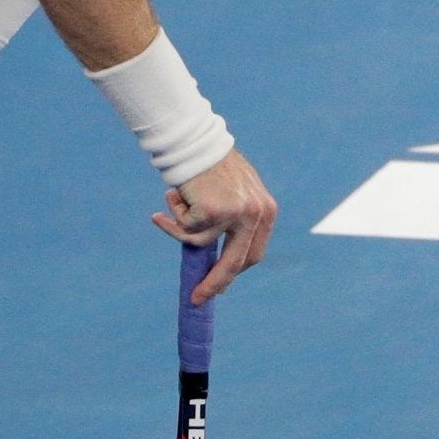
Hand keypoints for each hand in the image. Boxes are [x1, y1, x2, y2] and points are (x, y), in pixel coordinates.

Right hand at [151, 148, 276, 302]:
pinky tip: (173, 193)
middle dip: (214, 283)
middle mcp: (257, 213)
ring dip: (179, 225)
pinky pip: (184, 229)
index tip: (219, 287)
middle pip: (235, 263)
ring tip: (174, 200)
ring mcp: (236, 213)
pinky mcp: (213, 211)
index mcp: (266, 211)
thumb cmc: (210, 166)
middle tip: (196, 298)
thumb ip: (234, 221)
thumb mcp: (233, 193)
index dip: (233, 272)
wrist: (194, 140)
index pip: (253, 254)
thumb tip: (218, 258)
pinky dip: (172, 216)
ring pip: (199, 242)